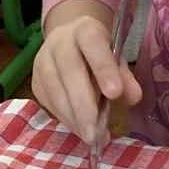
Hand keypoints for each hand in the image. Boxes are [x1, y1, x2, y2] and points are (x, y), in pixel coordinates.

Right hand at [31, 6, 141, 144]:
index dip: (103, 68)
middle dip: (84, 106)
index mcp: (85, 30)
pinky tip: (80, 130)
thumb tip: (133, 97)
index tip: (115, 93)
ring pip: (55, 91)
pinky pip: (48, 103)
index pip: (93, 44)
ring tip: (92, 138)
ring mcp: (42, 62)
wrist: (68, 42)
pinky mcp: (35, 82)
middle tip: (97, 133)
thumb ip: (125, 76)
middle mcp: (59, 43)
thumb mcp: (116, 57)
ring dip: (74, 118)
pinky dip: (65, 119)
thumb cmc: (98, 53)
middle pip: (69, 72)